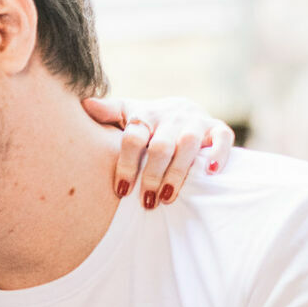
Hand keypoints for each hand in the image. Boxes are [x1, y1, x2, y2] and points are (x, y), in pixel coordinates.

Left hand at [82, 95, 234, 207]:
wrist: (181, 108)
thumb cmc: (147, 121)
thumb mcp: (126, 114)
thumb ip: (108, 112)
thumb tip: (85, 104)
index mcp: (145, 115)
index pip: (133, 138)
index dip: (126, 164)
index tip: (121, 190)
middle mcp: (170, 117)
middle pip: (160, 146)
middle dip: (152, 176)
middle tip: (146, 202)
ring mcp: (194, 121)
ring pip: (188, 145)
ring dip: (178, 173)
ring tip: (167, 198)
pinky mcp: (216, 127)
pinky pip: (222, 138)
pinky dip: (218, 153)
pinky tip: (209, 172)